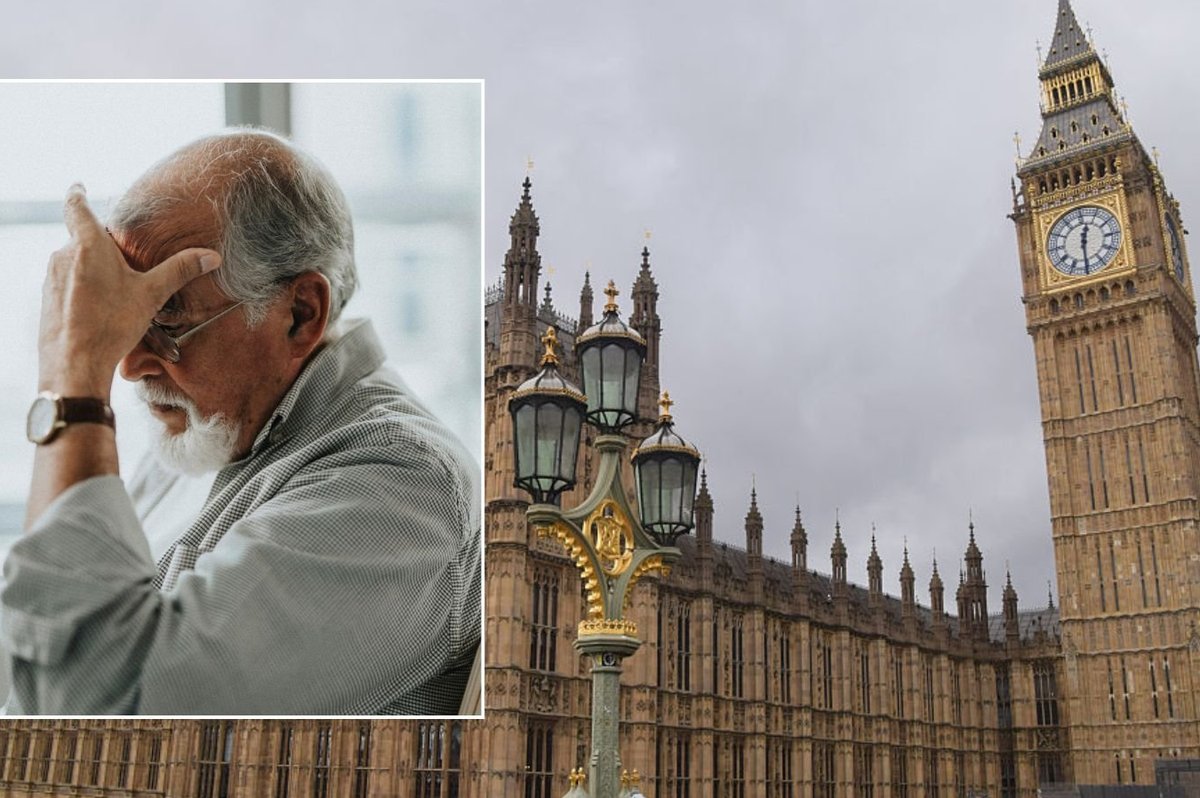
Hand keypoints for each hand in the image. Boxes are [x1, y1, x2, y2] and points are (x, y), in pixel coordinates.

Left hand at [37, 184, 221, 397]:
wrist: (75, 363)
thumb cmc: (111, 324)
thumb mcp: (152, 294)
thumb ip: (180, 270)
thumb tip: (212, 256)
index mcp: (87, 245)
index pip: (76, 206)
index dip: (77, 194)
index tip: (78, 186)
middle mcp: (63, 256)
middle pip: (81, 240)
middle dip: (100, 247)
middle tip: (124, 261)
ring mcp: (51, 278)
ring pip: (74, 264)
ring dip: (92, 271)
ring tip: (116, 293)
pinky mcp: (47, 300)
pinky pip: (67, 285)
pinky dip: (82, 290)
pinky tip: (100, 311)